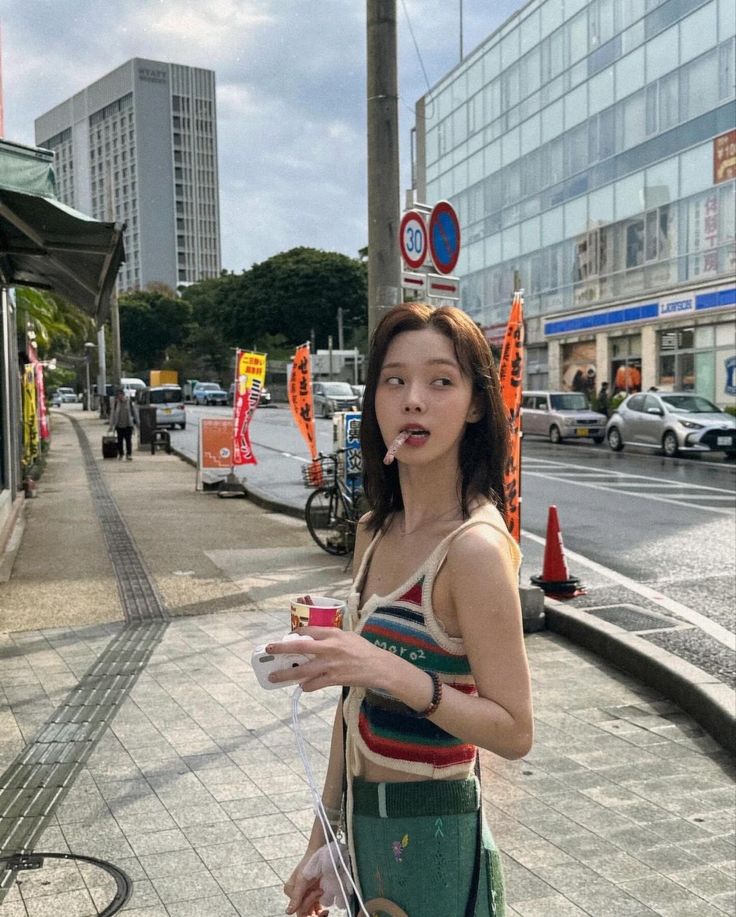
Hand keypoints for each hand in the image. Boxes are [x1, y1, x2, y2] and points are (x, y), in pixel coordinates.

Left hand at [266, 626, 392, 692]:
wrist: (379, 667)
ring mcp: (330, 664)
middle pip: (299, 647)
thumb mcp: (347, 636)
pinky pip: (314, 684)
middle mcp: (329, 647)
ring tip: (274, 677)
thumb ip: (331, 637)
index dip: (294, 634)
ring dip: (285, 674)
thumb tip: (314, 641)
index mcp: (333, 634)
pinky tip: (303, 686)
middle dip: (281, 648)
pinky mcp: (334, 678)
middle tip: (268, 649)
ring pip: (302, 670)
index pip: (307, 631)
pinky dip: (306, 686)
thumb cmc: (364, 650)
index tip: (287, 637)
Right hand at [284, 853, 329, 915]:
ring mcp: (306, 895)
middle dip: (313, 904)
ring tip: (322, 891)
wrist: (321, 852)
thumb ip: (296, 896)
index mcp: (290, 891)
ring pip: (310, 911)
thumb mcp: (302, 879)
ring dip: (318, 906)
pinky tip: (325, 906)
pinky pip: (315, 908)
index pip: (299, 909)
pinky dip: (320, 909)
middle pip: (304, 911)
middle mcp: (297, 895)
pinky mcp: (314, 895)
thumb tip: (288, 912)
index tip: (318, 895)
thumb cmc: (310, 861)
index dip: (308, 904)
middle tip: (321, 892)